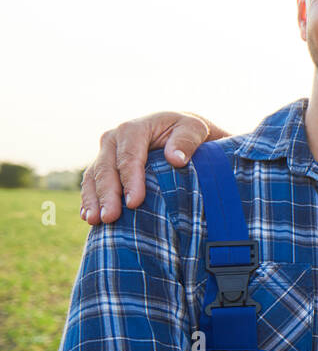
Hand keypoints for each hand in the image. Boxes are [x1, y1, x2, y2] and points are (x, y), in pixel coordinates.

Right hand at [81, 112, 227, 225]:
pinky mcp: (102, 167)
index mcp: (134, 129)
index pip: (129, 155)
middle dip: (107, 194)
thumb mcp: (194, 129)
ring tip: (95, 221)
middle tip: (110, 217)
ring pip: (94, 177)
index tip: (134, 203)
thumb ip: (186, 140)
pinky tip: (89, 217)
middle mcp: (114, 139)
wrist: (177, 131)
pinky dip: (89, 200)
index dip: (130, 179)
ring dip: (93, 200)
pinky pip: (91, 184)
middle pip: (106, 168)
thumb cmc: (187, 131)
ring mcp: (105, 154)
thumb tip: (176, 159)